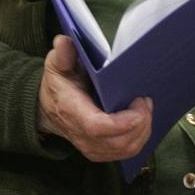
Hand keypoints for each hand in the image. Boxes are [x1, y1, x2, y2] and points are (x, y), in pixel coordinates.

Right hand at [36, 35, 151, 161]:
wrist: (48, 108)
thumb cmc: (59, 84)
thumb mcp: (56, 66)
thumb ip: (62, 55)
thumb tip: (64, 41)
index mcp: (71, 110)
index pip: (97, 126)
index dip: (121, 122)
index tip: (139, 103)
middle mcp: (81, 134)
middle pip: (118, 142)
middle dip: (140, 123)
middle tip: (146, 100)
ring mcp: (91, 146)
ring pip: (125, 150)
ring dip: (143, 131)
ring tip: (146, 108)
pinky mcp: (100, 151)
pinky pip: (125, 153)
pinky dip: (140, 138)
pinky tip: (142, 120)